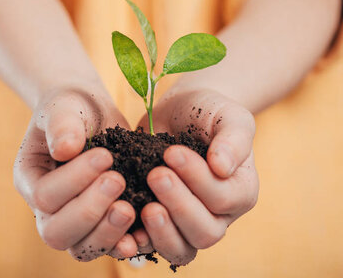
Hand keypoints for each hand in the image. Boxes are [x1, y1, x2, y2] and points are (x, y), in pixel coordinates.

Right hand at [13, 87, 140, 260]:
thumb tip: (65, 150)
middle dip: (89, 212)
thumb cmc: (72, 106)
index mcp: (29, 178)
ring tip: (131, 208)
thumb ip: (62, 124)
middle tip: (118, 181)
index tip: (105, 155)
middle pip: (56, 233)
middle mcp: (45, 208)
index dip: (75, 180)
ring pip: (81, 249)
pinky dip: (126, 243)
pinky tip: (142, 232)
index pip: (45, 195)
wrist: (91, 112)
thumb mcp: (63, 106)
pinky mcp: (102, 225)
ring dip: (107, 233)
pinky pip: (110, 248)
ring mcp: (74, 222)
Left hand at [133, 88, 258, 265]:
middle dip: (179, 206)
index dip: (197, 179)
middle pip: (204, 232)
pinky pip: (150, 245)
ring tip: (142, 207)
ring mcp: (186, 225)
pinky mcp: (157, 223)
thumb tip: (223, 167)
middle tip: (155, 174)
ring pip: (181, 249)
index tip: (172, 152)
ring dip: (161, 232)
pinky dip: (136, 242)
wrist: (179, 111)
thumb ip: (233, 139)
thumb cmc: (208, 111)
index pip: (222, 199)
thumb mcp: (228, 115)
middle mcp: (218, 216)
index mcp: (240, 191)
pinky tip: (121, 228)